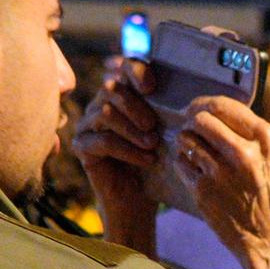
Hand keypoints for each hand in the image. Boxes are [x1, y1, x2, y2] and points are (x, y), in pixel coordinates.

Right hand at [73, 71, 163, 249]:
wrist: (139, 201)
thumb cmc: (155, 164)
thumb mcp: (165, 132)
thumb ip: (167, 108)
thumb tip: (187, 88)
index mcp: (122, 94)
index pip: (123, 67)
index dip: (136, 71)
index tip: (152, 86)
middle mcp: (100, 104)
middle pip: (111, 88)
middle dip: (136, 105)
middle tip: (153, 126)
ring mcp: (87, 125)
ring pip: (105, 113)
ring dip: (132, 129)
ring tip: (153, 145)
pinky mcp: (82, 147)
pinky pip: (102, 141)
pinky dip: (127, 150)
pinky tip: (146, 160)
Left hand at [176, 97, 269, 259]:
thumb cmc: (269, 197)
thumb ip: (247, 135)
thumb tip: (211, 111)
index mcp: (265, 139)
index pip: (223, 105)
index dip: (204, 104)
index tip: (197, 109)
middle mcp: (244, 152)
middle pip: (200, 119)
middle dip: (192, 123)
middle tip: (192, 130)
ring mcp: (221, 172)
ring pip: (187, 139)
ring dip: (186, 144)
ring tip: (195, 154)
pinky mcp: (204, 190)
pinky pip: (181, 163)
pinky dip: (183, 164)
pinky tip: (195, 172)